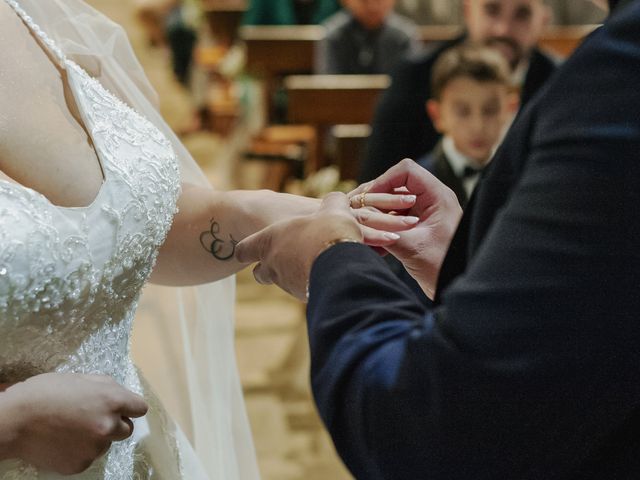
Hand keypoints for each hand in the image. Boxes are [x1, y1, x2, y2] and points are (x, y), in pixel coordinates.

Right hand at [0, 373, 147, 474]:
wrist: (14, 421)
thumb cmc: (45, 392)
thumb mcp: (80, 378)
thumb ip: (105, 386)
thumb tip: (119, 394)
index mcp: (112, 401)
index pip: (140, 408)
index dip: (130, 407)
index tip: (122, 408)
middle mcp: (108, 426)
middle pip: (127, 429)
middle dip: (115, 423)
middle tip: (92, 417)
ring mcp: (95, 448)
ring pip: (106, 444)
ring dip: (96, 437)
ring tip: (71, 428)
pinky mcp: (80, 465)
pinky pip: (88, 457)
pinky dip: (80, 451)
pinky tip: (63, 441)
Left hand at [236, 192, 398, 299]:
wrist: (343, 268)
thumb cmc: (328, 234)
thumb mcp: (332, 209)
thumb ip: (331, 203)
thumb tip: (337, 200)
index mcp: (269, 240)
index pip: (243, 249)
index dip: (246, 249)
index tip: (248, 251)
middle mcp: (273, 264)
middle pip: (260, 273)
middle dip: (268, 267)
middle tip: (286, 258)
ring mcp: (287, 284)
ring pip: (281, 283)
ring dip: (292, 275)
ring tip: (312, 265)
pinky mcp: (304, 297)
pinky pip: (302, 291)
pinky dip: (310, 284)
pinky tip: (327, 276)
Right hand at [350, 159, 462, 297]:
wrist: (456, 288)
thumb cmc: (443, 267)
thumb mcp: (412, 247)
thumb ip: (386, 229)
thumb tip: (361, 219)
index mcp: (437, 197)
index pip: (406, 171)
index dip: (384, 180)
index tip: (368, 197)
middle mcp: (430, 200)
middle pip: (395, 185)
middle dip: (374, 199)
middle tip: (354, 211)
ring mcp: (423, 214)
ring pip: (392, 203)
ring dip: (375, 215)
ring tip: (361, 229)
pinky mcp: (416, 227)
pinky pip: (393, 219)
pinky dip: (381, 227)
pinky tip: (372, 244)